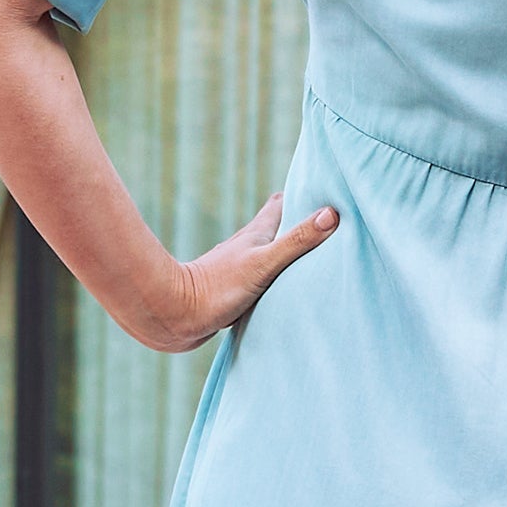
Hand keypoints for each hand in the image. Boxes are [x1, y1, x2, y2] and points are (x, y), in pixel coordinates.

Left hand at [143, 193, 338, 351]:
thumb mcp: (264, 263)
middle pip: (277, 226)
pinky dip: (277, 275)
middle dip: (299, 222)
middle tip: (327, 222)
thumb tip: (331, 214)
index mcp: (256, 233)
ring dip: (288, 250)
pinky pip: (263, 275)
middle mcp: (247, 245)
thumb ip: (296, 241)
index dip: (302, 194)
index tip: (325, 190)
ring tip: (312, 255)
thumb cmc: (218, 288)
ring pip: (269, 251)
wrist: (175, 316)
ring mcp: (240, 267)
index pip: (282, 203)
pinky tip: (284, 286)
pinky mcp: (234, 289)